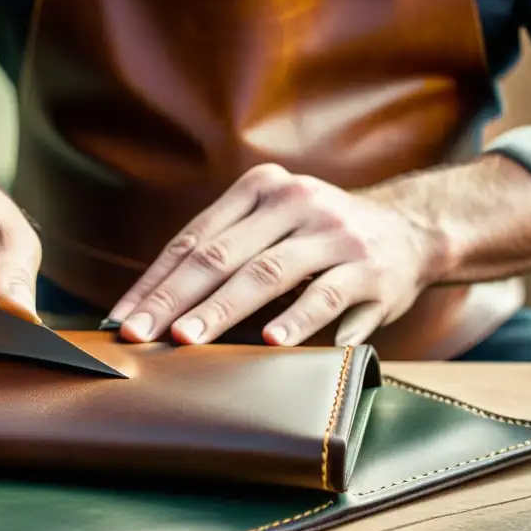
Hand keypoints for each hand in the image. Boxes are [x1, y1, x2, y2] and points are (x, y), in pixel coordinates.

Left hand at [108, 164, 443, 346]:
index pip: (193, 240)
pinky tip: (270, 341)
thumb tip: (153, 308)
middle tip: (138, 334)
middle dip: (172, 299)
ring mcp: (333, 233)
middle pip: (219, 256)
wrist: (409, 231)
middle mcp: (294, 202)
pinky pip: (325, 296)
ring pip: (264, 274)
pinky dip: (296, 320)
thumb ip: (225, 252)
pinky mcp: (368, 268)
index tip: (121, 319)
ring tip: (186, 340)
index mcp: (259, 190)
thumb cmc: (319, 240)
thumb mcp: (272, 227)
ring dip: (221, 310)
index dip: (153, 281)